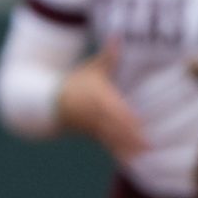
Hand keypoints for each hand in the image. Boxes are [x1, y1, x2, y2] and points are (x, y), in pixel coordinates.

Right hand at [57, 39, 146, 160]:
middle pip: (115, 128)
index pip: (115, 109)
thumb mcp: (91, 68)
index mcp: (98, 97)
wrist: (49, 102)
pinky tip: (131, 162)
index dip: (127, 119)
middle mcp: (96, 114)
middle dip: (130, 138)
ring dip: (127, 148)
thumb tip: (118, 36)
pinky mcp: (93, 135)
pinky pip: (107, 146)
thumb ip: (108, 55)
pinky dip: (118, 154)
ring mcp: (93, 127)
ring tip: (143, 157)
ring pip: (112, 140)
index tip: (141, 125)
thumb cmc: (76, 82)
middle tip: (149, 147)